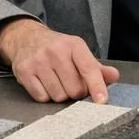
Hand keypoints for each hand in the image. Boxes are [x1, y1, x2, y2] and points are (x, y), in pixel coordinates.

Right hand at [0, 19, 118, 102]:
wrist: (26, 37)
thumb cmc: (57, 49)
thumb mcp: (78, 52)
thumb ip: (96, 68)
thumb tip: (114, 76)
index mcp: (74, 45)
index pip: (89, 68)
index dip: (97, 86)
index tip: (101, 101)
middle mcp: (56, 51)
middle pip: (74, 89)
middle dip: (75, 92)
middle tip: (69, 82)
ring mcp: (38, 61)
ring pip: (58, 96)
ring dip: (59, 95)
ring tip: (56, 81)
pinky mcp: (24, 71)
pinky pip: (41, 97)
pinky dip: (45, 95)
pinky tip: (43, 83)